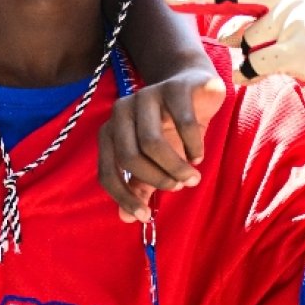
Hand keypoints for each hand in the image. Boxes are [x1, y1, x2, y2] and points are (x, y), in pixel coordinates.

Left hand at [97, 69, 225, 222]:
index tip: (145, 217)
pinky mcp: (174, 87)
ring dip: (175, 166)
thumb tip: (125, 218)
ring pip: (153, 142)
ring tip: (192, 176)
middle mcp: (122, 111)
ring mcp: (146, 95)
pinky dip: (193, 146)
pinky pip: (183, 123)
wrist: (194, 85)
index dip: (123, 197)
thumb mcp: (154, 159)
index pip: (107, 171)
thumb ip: (139, 185)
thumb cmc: (171, 127)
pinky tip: (198, 155)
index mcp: (110, 131)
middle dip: (157, 179)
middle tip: (179, 186)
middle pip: (130, 156)